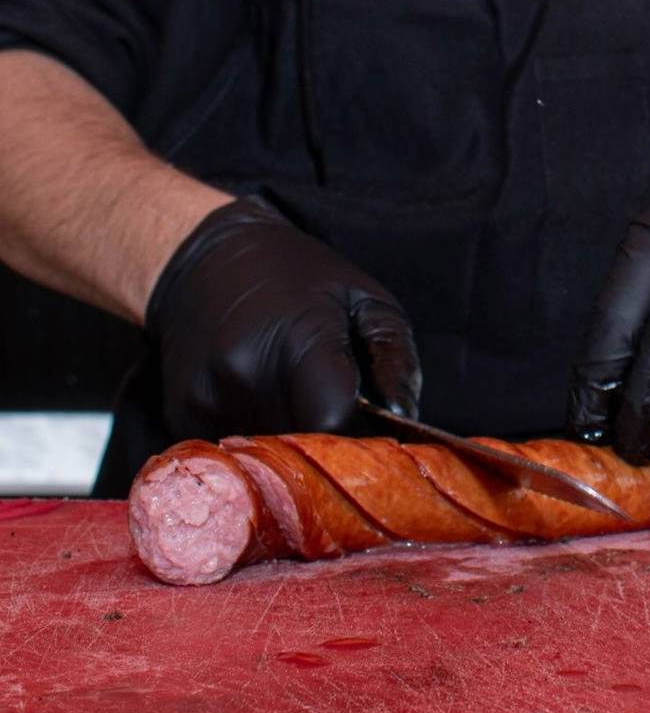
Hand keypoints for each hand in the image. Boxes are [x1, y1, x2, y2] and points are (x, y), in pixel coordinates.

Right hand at [146, 199, 421, 437]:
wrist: (202, 260)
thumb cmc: (299, 278)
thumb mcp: (365, 300)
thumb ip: (395, 360)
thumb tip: (405, 416)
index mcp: (299, 339)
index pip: (336, 422)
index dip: (360, 433)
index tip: (369, 425)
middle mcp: (245, 371)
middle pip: (303, 445)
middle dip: (329, 439)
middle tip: (339, 411)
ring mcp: (207, 395)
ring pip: (269, 452)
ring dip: (292, 438)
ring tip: (296, 396)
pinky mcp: (181, 413)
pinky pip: (235, 447)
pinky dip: (257, 434)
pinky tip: (260, 399)